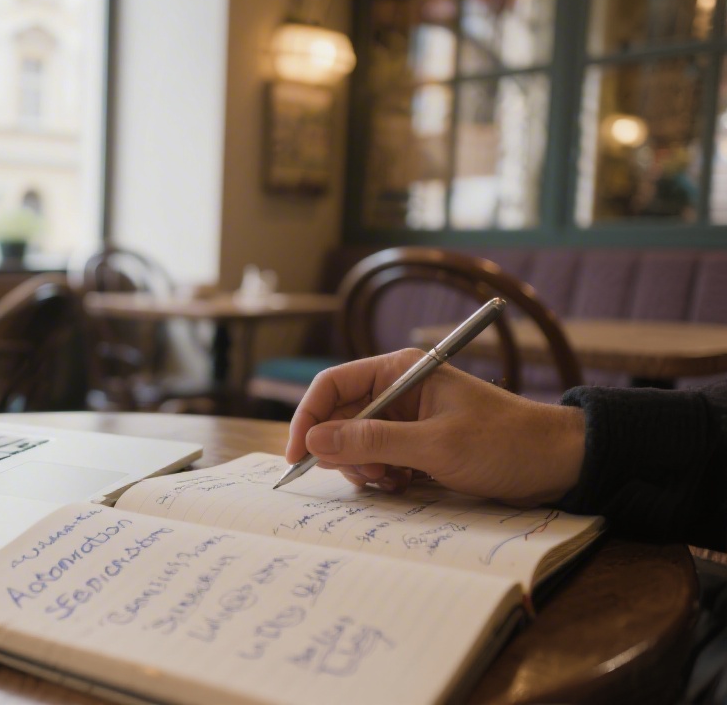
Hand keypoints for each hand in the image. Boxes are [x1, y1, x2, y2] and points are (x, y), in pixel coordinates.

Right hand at [285, 349, 585, 505]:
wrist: (558, 464)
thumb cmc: (505, 444)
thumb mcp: (435, 445)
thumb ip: (372, 441)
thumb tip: (316, 440)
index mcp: (401, 371)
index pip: (333, 386)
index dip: (309, 419)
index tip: (299, 456)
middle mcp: (398, 390)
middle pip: (341, 419)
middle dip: (344, 451)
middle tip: (369, 476)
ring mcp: (407, 419)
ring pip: (356, 444)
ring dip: (364, 468)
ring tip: (394, 481)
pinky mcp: (417, 445)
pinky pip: (378, 460)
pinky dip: (382, 477)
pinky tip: (404, 485)